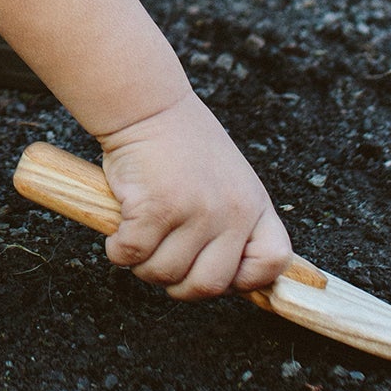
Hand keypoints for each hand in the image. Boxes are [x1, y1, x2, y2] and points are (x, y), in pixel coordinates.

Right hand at [97, 91, 290, 299]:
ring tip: (139, 240)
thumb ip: (232, 221)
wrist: (146, 105)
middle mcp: (231, 212)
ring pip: (165, 273)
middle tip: (163, 261)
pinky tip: (119, 232)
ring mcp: (195, 211)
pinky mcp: (155, 208)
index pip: (272, 262)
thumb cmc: (180, 142)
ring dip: (144, 266)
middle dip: (178, 284)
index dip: (245, 279)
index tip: (219, 271)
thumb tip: (224, 278)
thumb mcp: (228, 179)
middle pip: (210, 285)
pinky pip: (132, 254)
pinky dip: (118, 251)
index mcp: (253, 205)